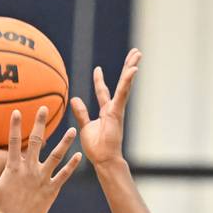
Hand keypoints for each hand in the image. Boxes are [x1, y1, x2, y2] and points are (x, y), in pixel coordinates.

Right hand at [0, 107, 81, 212]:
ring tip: (73, 129)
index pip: (14, 141)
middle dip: (41, 123)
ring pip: (56, 156)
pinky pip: (64, 175)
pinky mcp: (51, 190)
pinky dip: (71, 165)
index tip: (18, 110)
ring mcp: (42, 179)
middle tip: (45, 108)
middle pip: (37, 141)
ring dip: (65, 142)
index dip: (16, 125)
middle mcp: (29, 170)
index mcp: (13, 168)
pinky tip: (79, 155)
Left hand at [70, 48, 140, 166]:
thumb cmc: (96, 148)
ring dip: (131, 68)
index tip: (97, 69)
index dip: (99, 81)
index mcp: (106, 112)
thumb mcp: (85, 126)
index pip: (103, 92)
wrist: (104, 159)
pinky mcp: (118, 111)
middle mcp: (114, 108)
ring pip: (125, 84)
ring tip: (137, 53)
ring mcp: (118, 109)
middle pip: (121, 83)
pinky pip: (123, 93)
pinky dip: (128, 81)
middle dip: (127, 68)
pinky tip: (133, 69)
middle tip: (133, 54)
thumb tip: (74, 99)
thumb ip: (81, 112)